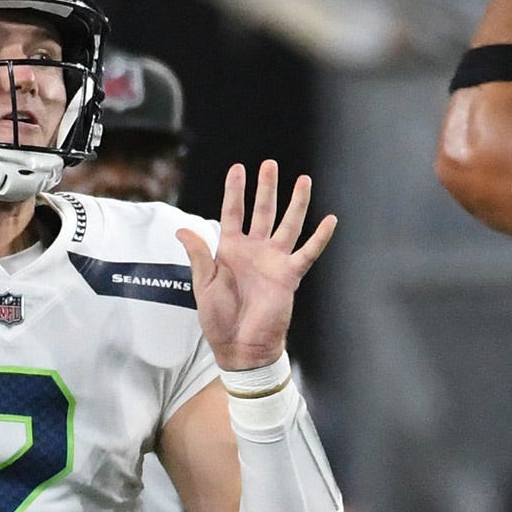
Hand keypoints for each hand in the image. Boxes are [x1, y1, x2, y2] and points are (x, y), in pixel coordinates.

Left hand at [178, 161, 336, 373]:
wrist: (240, 346)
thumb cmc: (218, 319)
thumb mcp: (203, 284)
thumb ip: (198, 255)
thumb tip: (181, 228)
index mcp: (230, 249)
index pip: (233, 212)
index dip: (235, 191)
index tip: (237, 168)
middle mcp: (255, 250)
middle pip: (263, 211)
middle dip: (267, 188)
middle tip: (270, 165)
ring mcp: (274, 261)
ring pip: (288, 224)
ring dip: (296, 203)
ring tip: (303, 180)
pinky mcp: (289, 275)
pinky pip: (308, 252)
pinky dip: (320, 237)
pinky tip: (330, 220)